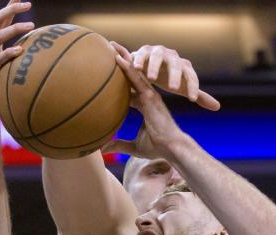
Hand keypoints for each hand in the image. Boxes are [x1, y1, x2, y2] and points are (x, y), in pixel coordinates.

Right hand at [0, 0, 33, 100]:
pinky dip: (7, 53)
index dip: (10, 6)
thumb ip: (15, 46)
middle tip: (28, 5)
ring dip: (14, 29)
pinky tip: (19, 50)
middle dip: (11, 10)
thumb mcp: (4, 56)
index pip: (0, 17)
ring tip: (31, 26)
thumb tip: (33, 37)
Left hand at [106, 42, 190, 158]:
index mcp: (145, 106)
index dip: (118, 80)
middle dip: (121, 62)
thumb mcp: (135, 146)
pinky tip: (118, 58)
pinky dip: (128, 68)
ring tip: (111, 45)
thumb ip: (119, 145)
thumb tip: (103, 149)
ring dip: (122, 58)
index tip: (107, 72)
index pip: (129, 89)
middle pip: (130, 76)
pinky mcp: (151, 97)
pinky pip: (138, 79)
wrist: (172, 148)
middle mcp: (147, 97)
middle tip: (109, 49)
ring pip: (134, 73)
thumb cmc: (158, 148)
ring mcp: (150, 95)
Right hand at [130, 45, 220, 110]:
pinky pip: (142, 54)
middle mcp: (173, 57)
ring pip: (158, 57)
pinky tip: (136, 68)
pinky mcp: (144, 50)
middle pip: (176, 65)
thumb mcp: (183, 87)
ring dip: (155, 66)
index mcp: (184, 67)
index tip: (192, 100)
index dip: (193, 87)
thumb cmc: (168, 78)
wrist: (150, 64)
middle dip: (175, 76)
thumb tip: (217, 107)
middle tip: (173, 89)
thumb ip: (198, 95)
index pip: (191, 77)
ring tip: (151, 79)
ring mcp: (158, 52)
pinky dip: (139, 60)